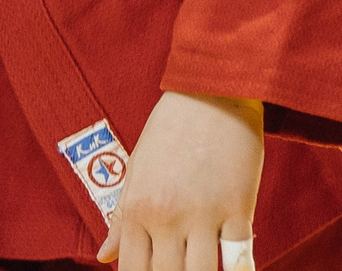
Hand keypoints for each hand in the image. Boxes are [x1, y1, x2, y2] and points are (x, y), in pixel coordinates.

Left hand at [97, 92, 262, 270]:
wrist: (213, 89)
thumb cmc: (172, 127)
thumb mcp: (137, 168)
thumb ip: (122, 217)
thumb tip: (103, 255)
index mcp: (139, 208)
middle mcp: (166, 216)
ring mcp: (203, 214)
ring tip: (201, 269)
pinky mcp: (238, 206)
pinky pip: (238, 258)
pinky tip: (232, 270)